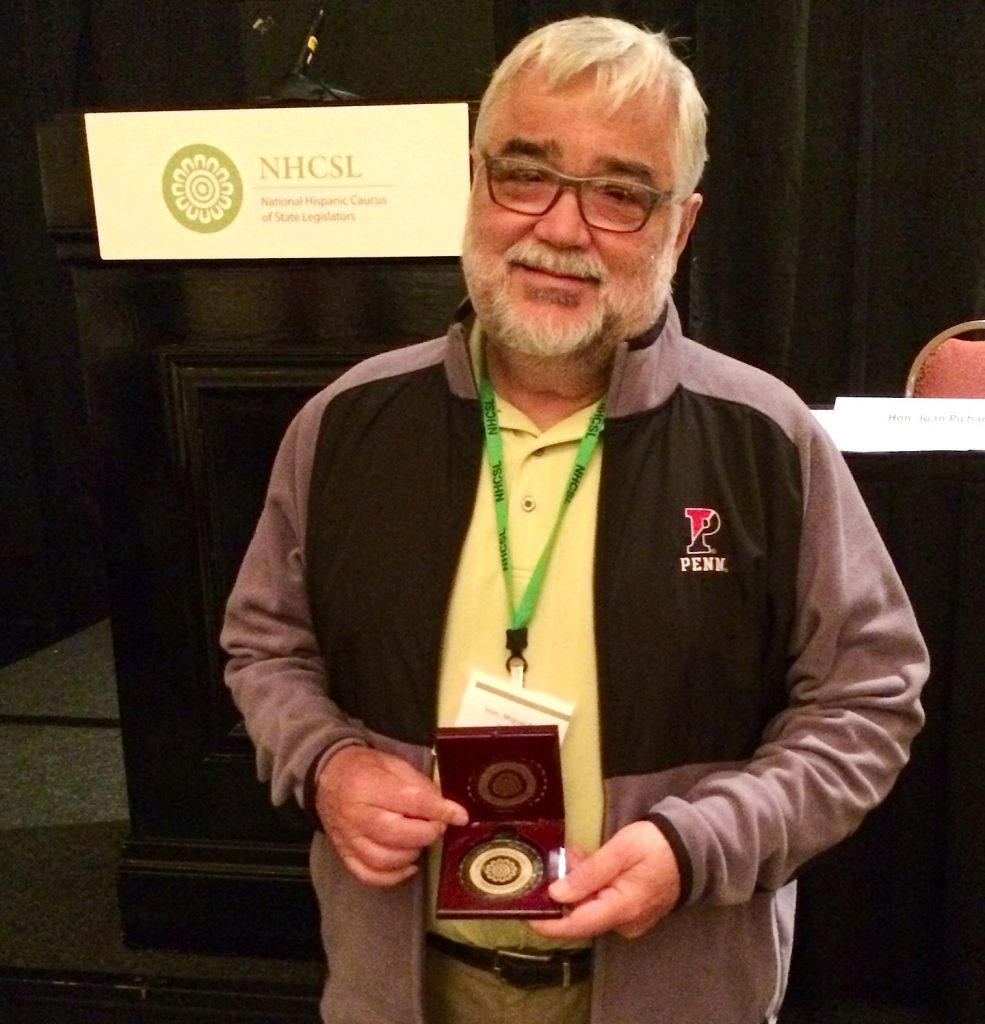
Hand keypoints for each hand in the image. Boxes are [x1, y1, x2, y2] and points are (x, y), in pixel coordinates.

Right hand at [314, 746, 467, 886]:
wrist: (327, 775)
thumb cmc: (365, 767)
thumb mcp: (394, 764)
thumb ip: (419, 785)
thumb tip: (445, 808)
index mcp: (368, 786)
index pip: (410, 802)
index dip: (439, 810)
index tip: (460, 816)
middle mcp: (355, 816)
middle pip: (397, 835)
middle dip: (426, 833)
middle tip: (437, 826)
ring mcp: (347, 839)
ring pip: (385, 859)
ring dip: (412, 854)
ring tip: (420, 840)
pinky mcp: (343, 854)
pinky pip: (369, 875)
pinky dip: (392, 876)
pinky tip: (408, 865)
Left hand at [529, 821, 680, 939]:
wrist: (692, 849)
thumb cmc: (655, 845)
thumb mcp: (620, 851)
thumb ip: (589, 873)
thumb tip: (557, 895)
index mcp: (621, 910)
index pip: (576, 926)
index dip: (548, 923)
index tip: (524, 912)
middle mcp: (624, 923)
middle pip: (581, 914)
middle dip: (564, 889)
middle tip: (562, 857)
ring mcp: (630, 920)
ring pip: (591, 907)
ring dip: (578, 884)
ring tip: (577, 854)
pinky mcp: (632, 913)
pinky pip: (603, 904)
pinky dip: (591, 886)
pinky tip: (590, 863)